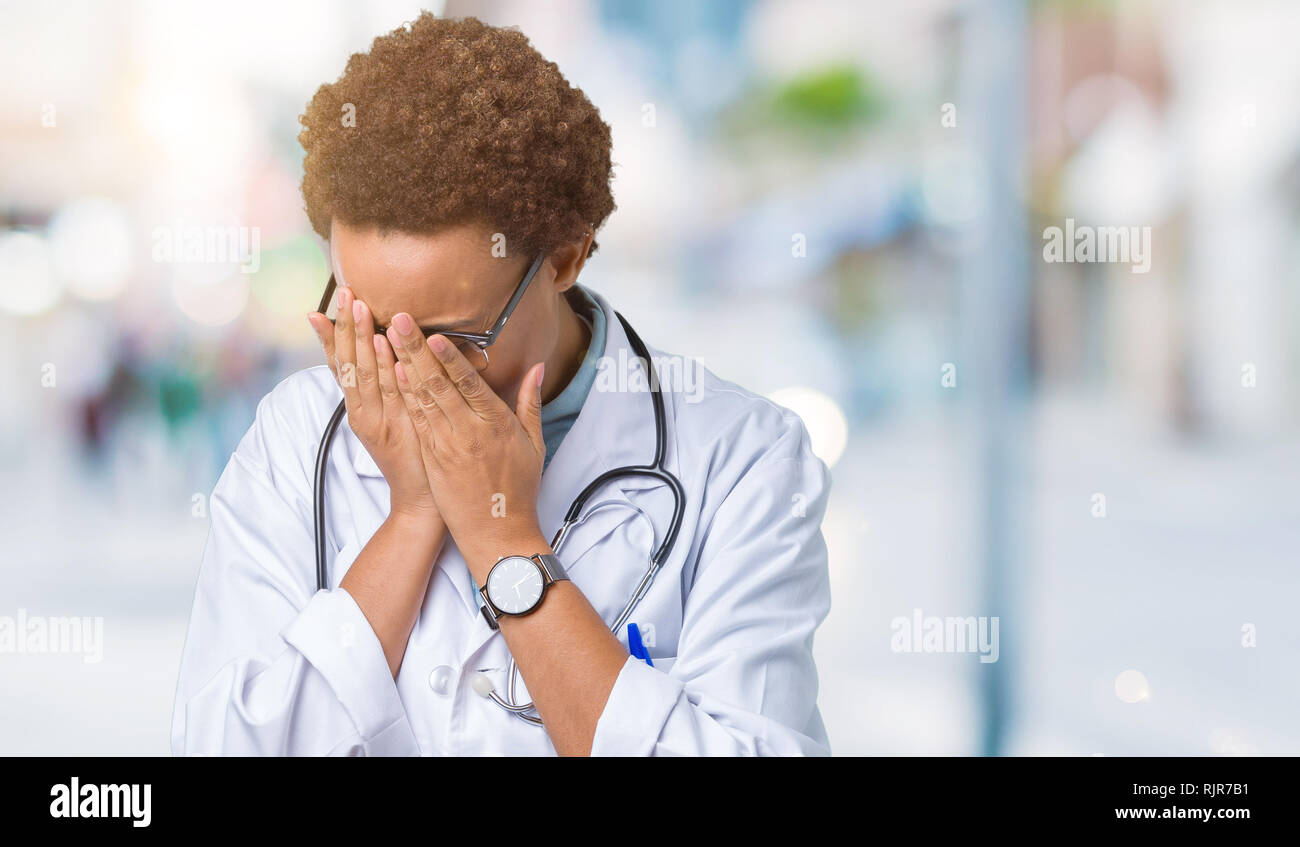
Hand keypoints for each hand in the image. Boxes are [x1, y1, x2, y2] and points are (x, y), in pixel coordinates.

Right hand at [307, 289, 443, 525]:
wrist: (420, 501)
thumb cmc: (410, 458)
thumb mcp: (388, 422)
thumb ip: (382, 391)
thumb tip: (380, 354)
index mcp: (359, 410)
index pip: (338, 366)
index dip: (329, 337)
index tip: (322, 308)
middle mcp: (364, 413)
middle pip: (349, 363)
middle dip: (346, 327)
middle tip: (345, 293)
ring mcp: (382, 421)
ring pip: (367, 375)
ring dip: (363, 339)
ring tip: (360, 308)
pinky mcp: (401, 428)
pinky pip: (393, 393)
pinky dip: (387, 368)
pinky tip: (386, 345)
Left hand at [385, 315, 548, 577]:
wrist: (496, 532)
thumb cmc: (518, 488)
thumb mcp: (534, 444)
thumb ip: (530, 403)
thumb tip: (537, 368)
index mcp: (496, 424)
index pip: (469, 383)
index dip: (449, 358)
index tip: (434, 335)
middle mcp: (468, 431)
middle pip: (438, 383)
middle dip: (416, 349)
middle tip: (398, 319)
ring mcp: (446, 445)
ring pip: (421, 397)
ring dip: (402, 364)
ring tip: (386, 336)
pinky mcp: (432, 457)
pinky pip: (415, 420)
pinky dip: (403, 395)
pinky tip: (391, 374)